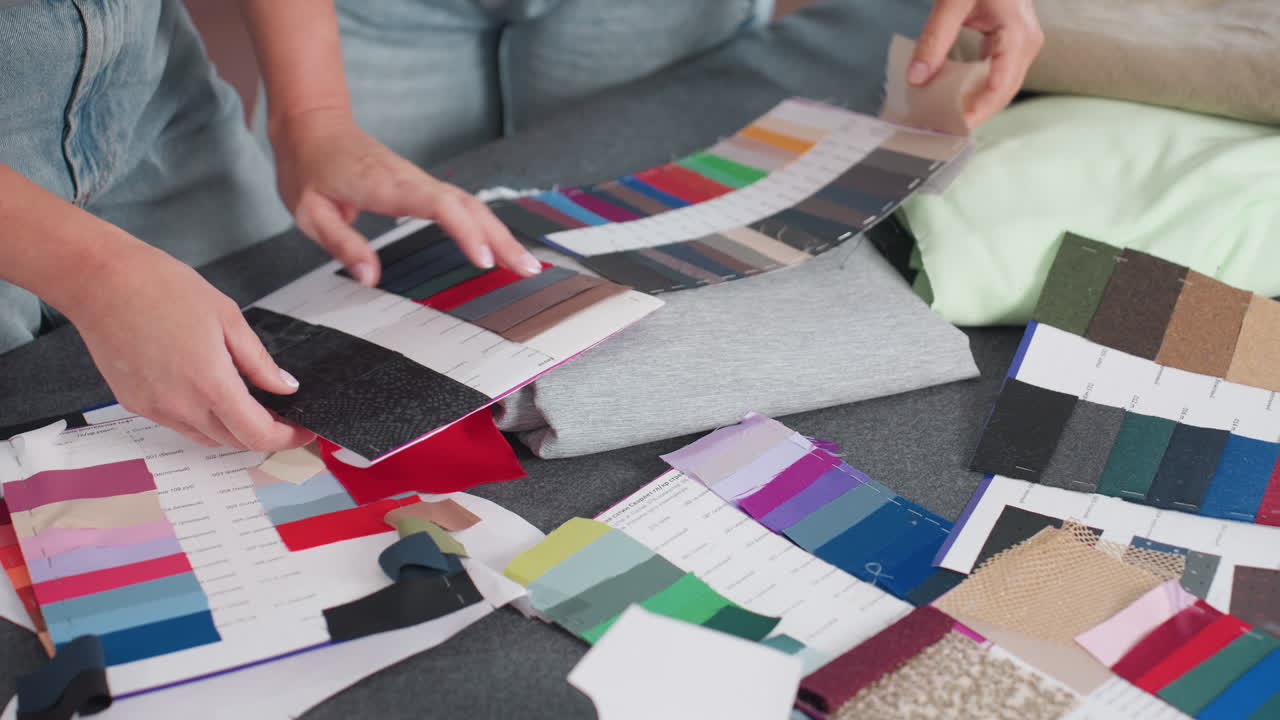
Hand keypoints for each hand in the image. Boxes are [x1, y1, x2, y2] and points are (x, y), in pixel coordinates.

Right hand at [66, 241, 314, 450]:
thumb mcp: (228, 318)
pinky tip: (207, 392)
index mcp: (210, 383)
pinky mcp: (135, 404)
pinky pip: (178, 424)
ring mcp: (154, 408)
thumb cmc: (163, 288)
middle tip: (281, 414)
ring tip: (247, 403)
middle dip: (263, 434)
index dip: (287, 439)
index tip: (303, 430)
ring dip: (232, 429)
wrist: (102, 281)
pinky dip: (202, 418)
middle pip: (234, 442)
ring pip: (206, 437)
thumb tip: (285, 388)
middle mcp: (180, 405)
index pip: (257, 434)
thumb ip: (259, 361)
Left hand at [270, 108, 540, 286]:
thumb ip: (342, 244)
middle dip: (502, 238)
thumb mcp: (310, 213)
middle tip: (529, 269)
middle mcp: (412, 181)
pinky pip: (462, 206)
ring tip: (527, 264)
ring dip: (502, 234)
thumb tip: (371, 278)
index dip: (465, 232)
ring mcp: (421, 182)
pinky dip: (486, 226)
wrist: (313, 127)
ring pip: (471, 206)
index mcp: (386, 185)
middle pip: (468, 207)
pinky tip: (501, 246)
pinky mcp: (423, 188)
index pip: (438, 206)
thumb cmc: (310, 169)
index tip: (485, 260)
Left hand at [910, 0, 1043, 128]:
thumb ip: (934, 39)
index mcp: (1018, 34)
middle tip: (942, 130)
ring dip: (975, 103)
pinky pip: (996, 73)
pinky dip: (975, 87)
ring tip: (945, 118)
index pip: (1000, 87)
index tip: (952, 128)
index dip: (977, 112)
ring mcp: (1022, 42)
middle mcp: (1027, 41)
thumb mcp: (952, 1)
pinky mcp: (1011, 41)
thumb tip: (916, 78)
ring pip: (1001, 86)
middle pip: (1003, 92)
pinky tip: (953, 96)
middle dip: (975, 113)